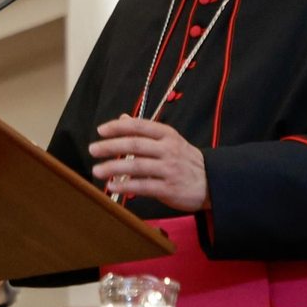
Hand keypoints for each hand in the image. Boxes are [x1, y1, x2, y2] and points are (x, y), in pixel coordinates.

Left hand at [88, 115, 209, 210]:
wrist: (213, 183)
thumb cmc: (186, 161)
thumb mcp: (170, 140)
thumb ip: (146, 131)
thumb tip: (122, 118)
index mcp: (167, 135)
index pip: (139, 126)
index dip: (118, 127)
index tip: (101, 130)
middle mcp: (168, 150)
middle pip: (135, 145)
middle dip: (110, 146)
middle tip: (92, 149)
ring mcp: (169, 169)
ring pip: (136, 166)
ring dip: (113, 168)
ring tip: (97, 170)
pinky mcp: (169, 188)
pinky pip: (143, 186)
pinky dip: (125, 186)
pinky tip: (112, 186)